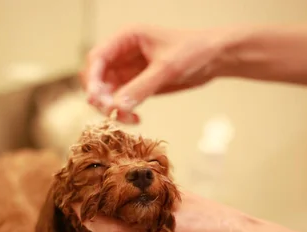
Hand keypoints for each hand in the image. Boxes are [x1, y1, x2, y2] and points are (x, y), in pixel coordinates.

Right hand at [81, 26, 225, 123]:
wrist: (214, 58)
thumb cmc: (193, 51)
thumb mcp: (166, 68)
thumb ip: (141, 87)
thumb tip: (116, 106)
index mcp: (126, 39)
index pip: (97, 58)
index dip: (92, 79)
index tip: (95, 98)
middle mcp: (123, 55)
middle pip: (97, 77)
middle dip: (100, 96)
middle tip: (112, 112)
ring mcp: (129, 72)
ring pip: (107, 93)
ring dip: (111, 108)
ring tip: (128, 119)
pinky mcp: (138, 86)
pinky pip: (121, 101)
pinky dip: (123, 112)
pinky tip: (134, 118)